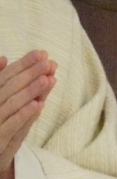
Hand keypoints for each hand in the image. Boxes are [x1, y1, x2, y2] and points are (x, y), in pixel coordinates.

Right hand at [0, 51, 57, 178]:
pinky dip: (24, 115)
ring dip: (31, 91)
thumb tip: (3, 58)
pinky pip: (11, 126)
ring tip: (49, 78)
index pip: (6, 77)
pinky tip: (39, 105)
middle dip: (30, 73)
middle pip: (10, 87)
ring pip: (12, 104)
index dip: (24, 64)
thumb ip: (0, 82)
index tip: (42, 52)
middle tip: (48, 61)